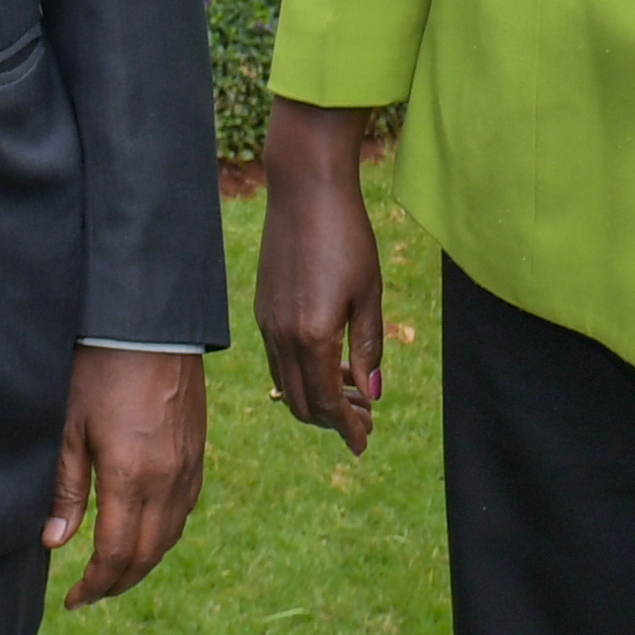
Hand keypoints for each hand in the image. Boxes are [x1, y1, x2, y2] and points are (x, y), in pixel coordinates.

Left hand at [45, 346, 204, 605]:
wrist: (148, 322)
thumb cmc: (98, 368)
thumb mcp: (69, 427)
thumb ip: (65, 489)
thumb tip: (56, 544)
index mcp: (131, 477)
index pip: (115, 554)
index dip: (94, 585)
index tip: (71, 600)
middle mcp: (167, 480)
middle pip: (147, 555)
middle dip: (117, 583)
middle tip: (88, 595)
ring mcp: (188, 466)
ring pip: (170, 536)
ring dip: (142, 562)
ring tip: (113, 571)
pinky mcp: (197, 451)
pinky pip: (185, 509)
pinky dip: (163, 533)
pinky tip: (144, 532)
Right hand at [254, 100, 389, 449]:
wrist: (305, 191)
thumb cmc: (347, 237)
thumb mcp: (370, 294)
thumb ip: (369, 347)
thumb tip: (372, 394)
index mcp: (313, 337)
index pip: (328, 403)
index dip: (348, 428)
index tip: (364, 443)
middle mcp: (282, 337)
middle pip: (303, 403)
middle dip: (333, 420)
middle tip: (364, 421)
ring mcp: (267, 324)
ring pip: (287, 384)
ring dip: (316, 398)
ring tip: (350, 394)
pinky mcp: (262, 310)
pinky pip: (277, 360)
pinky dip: (301, 374)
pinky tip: (326, 363)